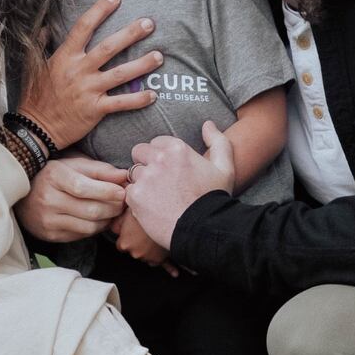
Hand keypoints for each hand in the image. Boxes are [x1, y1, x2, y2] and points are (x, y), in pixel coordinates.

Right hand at [14, 155, 129, 241]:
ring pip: (89, 226)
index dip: (107, 191)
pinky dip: (95, 228)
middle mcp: (48, 199)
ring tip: (112, 211)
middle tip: (122, 203)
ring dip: (107, 220)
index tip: (122, 191)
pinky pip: (81, 235)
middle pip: (90, 210)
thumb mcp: (74, 165)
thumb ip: (100, 170)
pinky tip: (98, 219)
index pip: (84, 188)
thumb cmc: (55, 176)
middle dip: (113, 208)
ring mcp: (47, 219)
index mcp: (54, 176)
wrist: (25, 196)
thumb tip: (124, 176)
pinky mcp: (50, 235)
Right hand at [18, 0, 160, 149]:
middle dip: (131, 34)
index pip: (84, 27)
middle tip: (150, 23)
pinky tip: (153, 94)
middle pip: (109, 47)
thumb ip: (40, 44)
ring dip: (142, 65)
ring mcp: (88, 90)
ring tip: (159, 56)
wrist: (35, 128)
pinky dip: (138, 99)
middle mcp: (78, 70)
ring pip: (120, 74)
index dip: (100, 10)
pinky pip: (121, 103)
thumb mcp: (33, 66)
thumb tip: (46, 26)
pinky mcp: (95, 110)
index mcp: (65, 56)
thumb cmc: (35, 96)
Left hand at [110, 209, 180, 276]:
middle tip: (144, 230)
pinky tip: (175, 273)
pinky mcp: (162, 258)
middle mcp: (136, 253)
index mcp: (125, 244)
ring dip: (150, 248)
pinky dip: (170, 268)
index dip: (126, 237)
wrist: (165, 215)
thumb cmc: (145, 213)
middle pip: (134, 251)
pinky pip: (166, 265)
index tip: (131, 231)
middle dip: (138, 243)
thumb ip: (118, 224)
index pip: (120, 245)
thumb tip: (114, 229)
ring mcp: (149, 257)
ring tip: (154, 235)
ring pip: (147, 255)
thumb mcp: (126, 214)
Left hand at [124, 121, 236, 247]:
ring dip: (142, 182)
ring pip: (134, 174)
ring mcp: (145, 177)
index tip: (170, 169)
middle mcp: (158, 158)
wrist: (204, 229)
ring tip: (158, 197)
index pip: (156, 142)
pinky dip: (137, 200)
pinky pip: (129, 192)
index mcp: (177, 148)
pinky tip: (152, 207)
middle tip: (160, 181)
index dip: (162, 155)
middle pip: (139, 153)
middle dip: (146, 163)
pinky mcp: (135, 196)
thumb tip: (207, 124)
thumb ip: (218, 141)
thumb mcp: (224, 168)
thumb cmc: (215, 199)